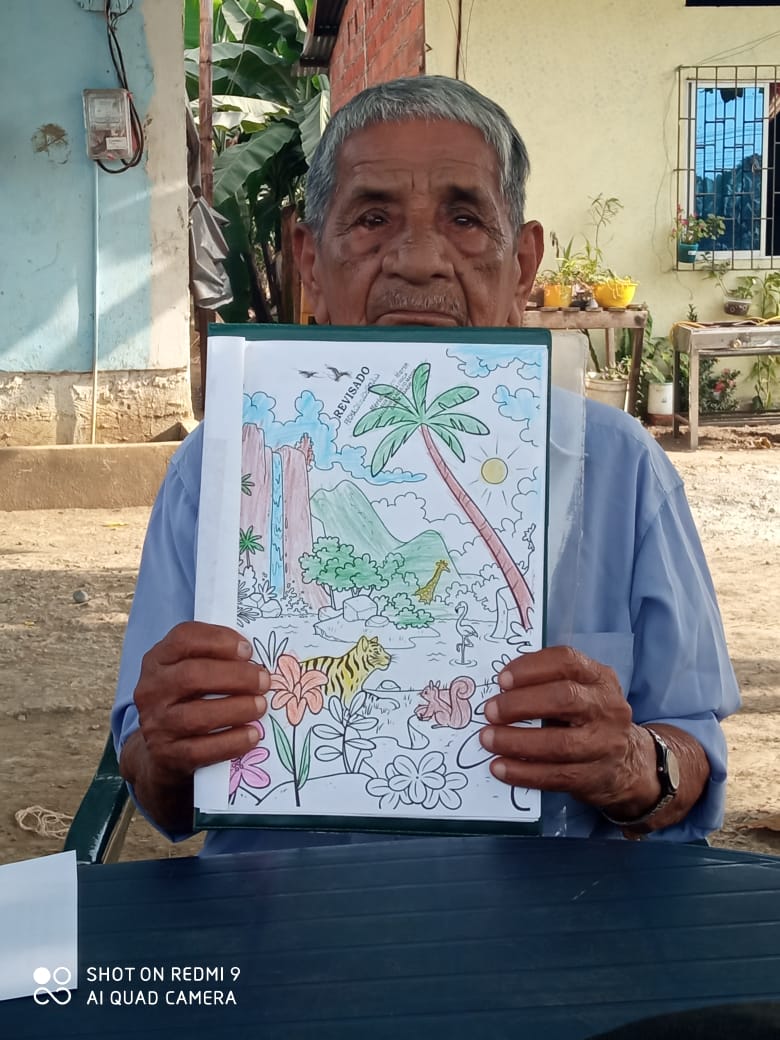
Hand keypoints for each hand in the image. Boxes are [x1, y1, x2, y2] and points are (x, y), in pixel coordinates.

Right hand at [133, 621, 269, 783]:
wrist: (163, 751)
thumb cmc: (188, 701)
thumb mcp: (192, 672)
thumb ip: (216, 660)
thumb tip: (256, 660)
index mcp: (158, 660)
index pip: (183, 638)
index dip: (219, 640)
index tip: (248, 650)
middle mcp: (151, 690)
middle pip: (192, 675)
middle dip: (235, 676)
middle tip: (264, 681)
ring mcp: (156, 724)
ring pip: (196, 716)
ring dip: (236, 709)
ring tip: (261, 706)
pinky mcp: (167, 755)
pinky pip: (200, 750)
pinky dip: (231, 742)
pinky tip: (252, 735)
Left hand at [479, 646, 658, 814]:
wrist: (629, 765)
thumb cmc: (590, 719)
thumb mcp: (582, 691)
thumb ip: (548, 684)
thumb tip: (500, 688)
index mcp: (600, 678)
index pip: (567, 661)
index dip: (531, 668)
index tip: (502, 679)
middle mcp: (607, 708)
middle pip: (564, 699)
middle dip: (520, 704)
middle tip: (490, 711)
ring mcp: (605, 744)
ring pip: (559, 743)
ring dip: (516, 741)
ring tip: (488, 738)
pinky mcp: (595, 777)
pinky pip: (555, 776)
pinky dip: (523, 772)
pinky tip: (500, 768)